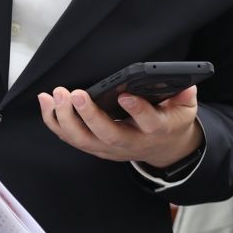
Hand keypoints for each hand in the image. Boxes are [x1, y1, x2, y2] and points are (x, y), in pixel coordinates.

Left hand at [39, 86, 202, 168]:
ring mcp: (111, 149)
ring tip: (55, 96)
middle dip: (89, 115)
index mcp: (156, 130)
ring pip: (84, 140)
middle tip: (75, 94)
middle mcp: (131, 143)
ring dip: (66, 119)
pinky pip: (72, 138)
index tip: (124, 95)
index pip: (148, 123)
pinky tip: (46, 103)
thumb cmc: (171, 121)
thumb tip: (185, 83)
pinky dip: (56, 122)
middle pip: (108, 135)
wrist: (164, 147)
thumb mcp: (185, 108)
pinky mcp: (96, 148)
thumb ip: (185, 95)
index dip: (137, 110)